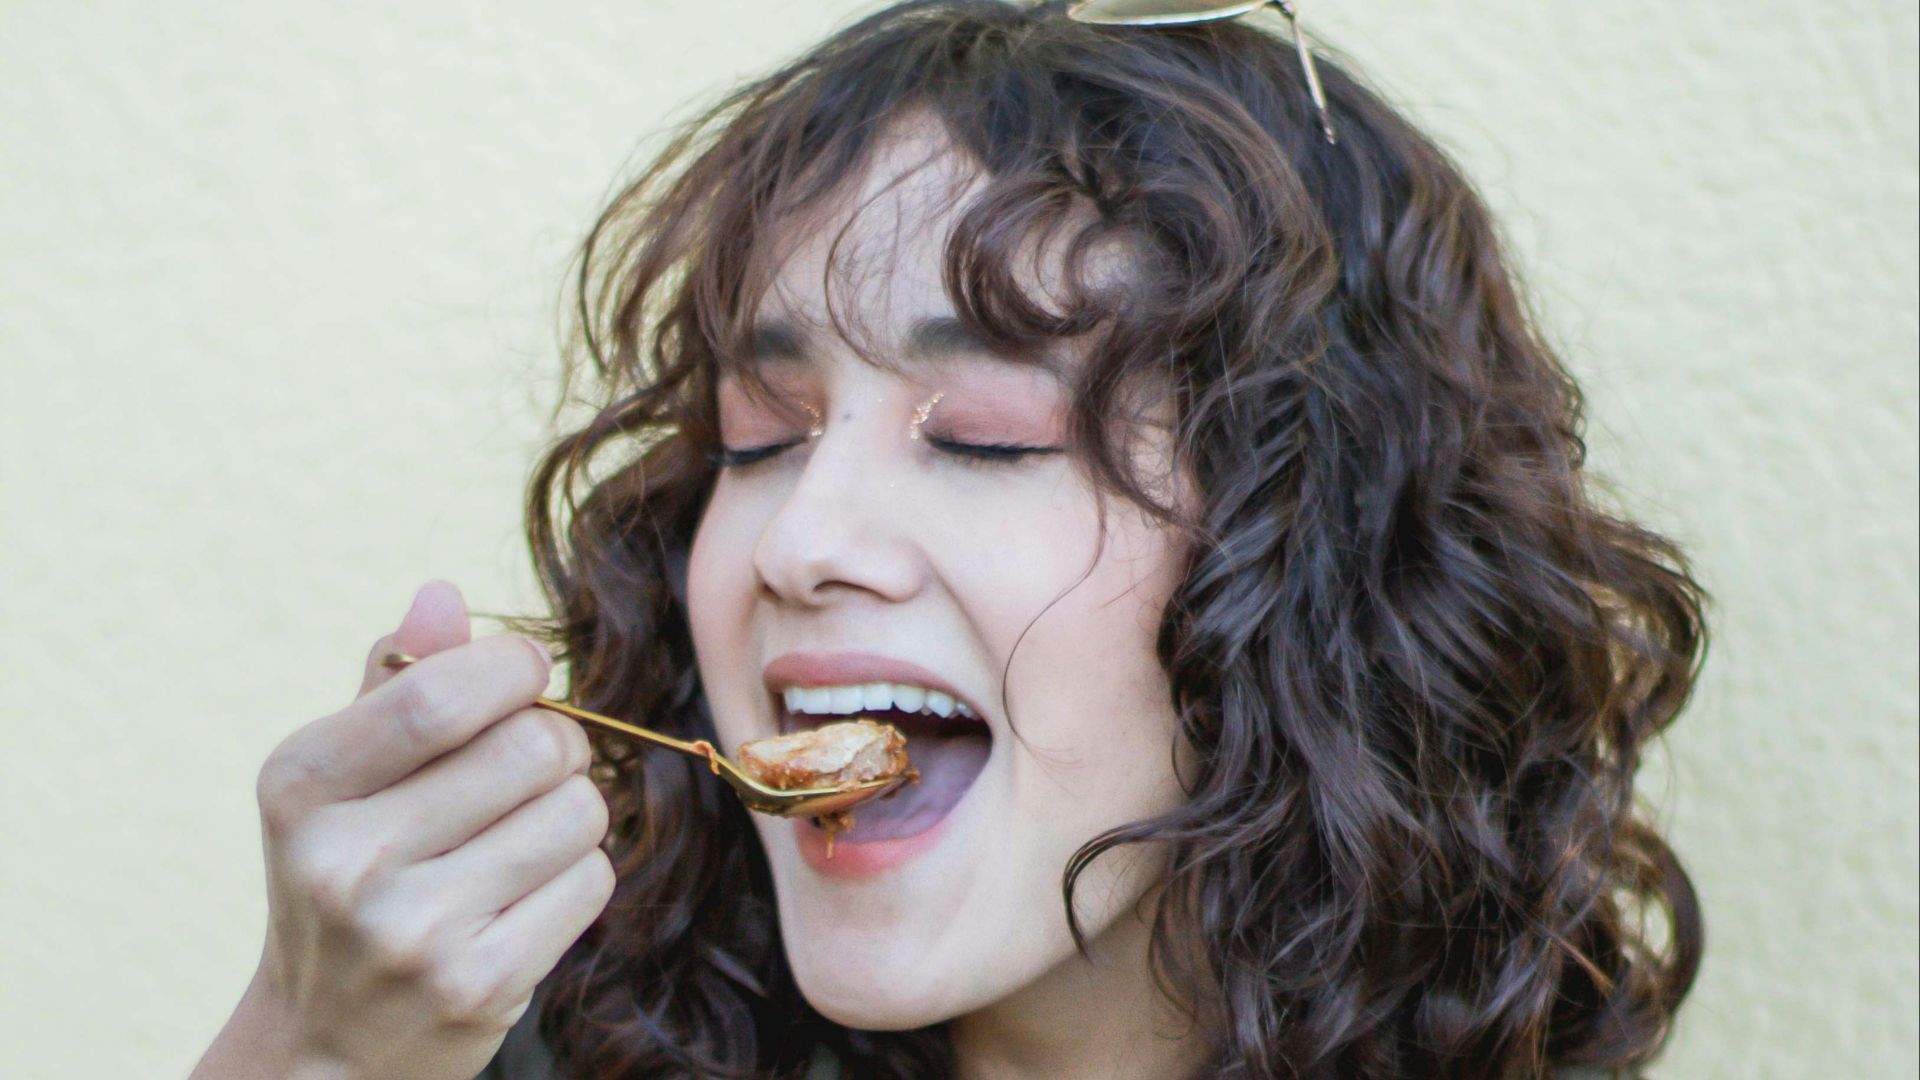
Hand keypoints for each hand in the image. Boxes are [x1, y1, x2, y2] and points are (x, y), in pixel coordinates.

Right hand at [193, 581, 614, 1079]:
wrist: (325, 1045)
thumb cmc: (349, 879)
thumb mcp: (341, 779)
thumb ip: (396, 682)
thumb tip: (444, 594)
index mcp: (301, 784)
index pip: (444, 693)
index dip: (516, 667)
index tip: (525, 675)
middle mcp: (346, 859)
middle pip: (535, 746)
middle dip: (557, 741)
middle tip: (528, 767)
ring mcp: (411, 931)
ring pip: (579, 811)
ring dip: (572, 811)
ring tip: (520, 836)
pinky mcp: (477, 985)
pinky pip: (590, 881)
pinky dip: (578, 875)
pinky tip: (525, 895)